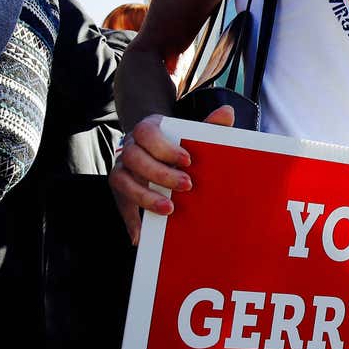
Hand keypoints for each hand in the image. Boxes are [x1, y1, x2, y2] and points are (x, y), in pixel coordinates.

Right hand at [108, 105, 234, 243]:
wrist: (154, 149)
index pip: (147, 133)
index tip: (188, 160)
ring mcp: (122, 168)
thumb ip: (208, 125)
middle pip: (135, 158)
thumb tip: (227, 113)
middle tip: (187, 185)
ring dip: (144, 196)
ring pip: (122, 181)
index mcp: (147, 130)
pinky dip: (130, 220)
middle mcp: (129, 147)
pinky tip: (141, 235)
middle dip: (160, 173)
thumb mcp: (192, 132)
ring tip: (168, 209)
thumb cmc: (178, 142)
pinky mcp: (120, 190)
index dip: (165, 147)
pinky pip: (120, 204)